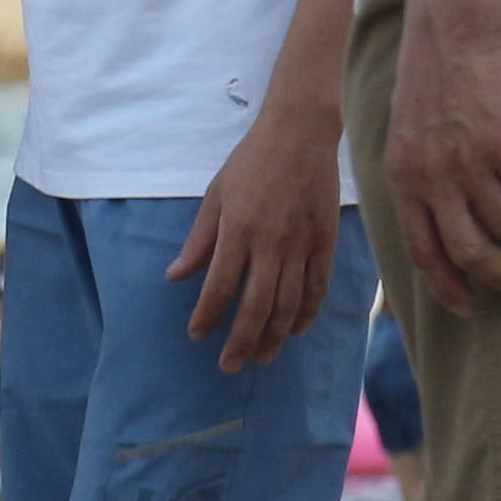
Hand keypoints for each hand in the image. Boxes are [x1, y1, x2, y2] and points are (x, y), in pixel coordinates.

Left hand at [175, 110, 342, 369]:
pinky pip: (317, 287)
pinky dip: (306, 313)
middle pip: (256, 305)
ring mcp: (301, 244)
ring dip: (273, 336)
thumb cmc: (250, 162)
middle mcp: (270, 242)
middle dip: (241, 341)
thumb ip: (199, 241)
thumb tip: (175, 277)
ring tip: (260, 358)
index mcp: (237, 229)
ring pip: (289, 304)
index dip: (207, 316)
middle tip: (230, 366)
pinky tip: (295, 331)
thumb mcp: (215, 195)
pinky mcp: (324, 242)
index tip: (198, 336)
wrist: (299, 135)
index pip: (219, 286)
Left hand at [378, 5, 500, 315]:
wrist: (450, 24)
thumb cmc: (432, 73)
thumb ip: (418, 176)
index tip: (469, 309)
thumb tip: (440, 219)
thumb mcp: (405, 132)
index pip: (423, 251)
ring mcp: (469, 163)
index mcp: (403, 177)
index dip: (448, 287)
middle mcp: (433, 178)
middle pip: (470, 254)